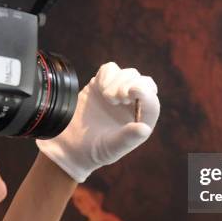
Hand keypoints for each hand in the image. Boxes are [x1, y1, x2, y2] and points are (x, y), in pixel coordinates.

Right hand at [37, 62, 159, 181]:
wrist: (70, 144)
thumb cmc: (94, 151)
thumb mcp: (112, 148)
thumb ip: (127, 138)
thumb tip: (145, 129)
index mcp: (141, 121)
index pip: (152, 103)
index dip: (146, 94)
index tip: (134, 91)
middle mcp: (134, 105)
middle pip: (144, 83)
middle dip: (132, 85)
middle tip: (118, 99)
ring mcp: (118, 92)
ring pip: (129, 74)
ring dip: (118, 82)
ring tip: (108, 98)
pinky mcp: (102, 84)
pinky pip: (111, 69)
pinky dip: (107, 75)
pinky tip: (99, 89)